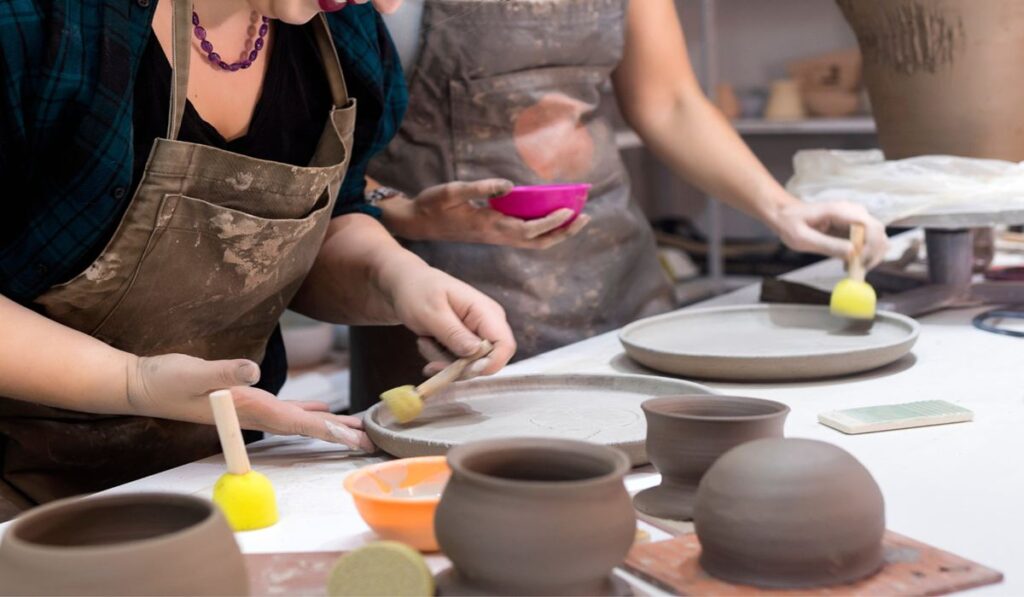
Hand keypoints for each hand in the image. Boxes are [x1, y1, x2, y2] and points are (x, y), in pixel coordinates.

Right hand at [124, 353, 373, 451]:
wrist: (144, 384)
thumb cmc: (166, 379)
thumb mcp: (193, 372)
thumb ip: (224, 373)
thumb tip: (252, 372)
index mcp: (249, 407)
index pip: (295, 422)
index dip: (325, 429)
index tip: (353, 438)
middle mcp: (255, 412)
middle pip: (305, 426)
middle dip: (337, 433)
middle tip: (370, 441)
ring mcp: (252, 409)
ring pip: (299, 419)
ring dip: (328, 424)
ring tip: (356, 428)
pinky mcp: (247, 400)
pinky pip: (286, 409)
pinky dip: (307, 409)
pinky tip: (322, 407)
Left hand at [375, 254, 515, 375]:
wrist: (406, 284)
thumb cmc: (418, 291)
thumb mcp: (432, 312)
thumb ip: (454, 333)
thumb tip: (476, 353)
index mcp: (486, 311)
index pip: (505, 346)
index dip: (488, 364)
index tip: (459, 370)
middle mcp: (488, 324)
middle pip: (488, 362)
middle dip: (457, 367)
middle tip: (430, 361)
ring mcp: (479, 334)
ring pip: (470, 366)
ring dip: (443, 361)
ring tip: (424, 341)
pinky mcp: (468, 342)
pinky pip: (460, 363)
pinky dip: (440, 359)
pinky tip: (427, 343)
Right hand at [381, 179, 590, 248]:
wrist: (418, 223)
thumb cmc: (433, 204)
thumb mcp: (452, 191)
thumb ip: (481, 188)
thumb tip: (509, 185)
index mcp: (489, 225)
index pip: (528, 229)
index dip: (551, 222)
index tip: (570, 211)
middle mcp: (496, 235)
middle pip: (538, 242)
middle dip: (564, 231)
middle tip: (587, 217)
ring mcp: (495, 237)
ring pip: (533, 242)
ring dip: (556, 233)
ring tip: (576, 218)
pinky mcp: (493, 234)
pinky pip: (524, 237)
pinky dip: (542, 230)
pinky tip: (550, 218)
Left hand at [770, 200, 888, 267]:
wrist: (787, 215)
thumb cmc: (791, 224)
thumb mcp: (802, 238)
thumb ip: (827, 245)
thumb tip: (852, 252)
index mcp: (841, 211)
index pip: (872, 227)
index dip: (870, 248)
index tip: (857, 263)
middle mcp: (854, 212)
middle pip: (879, 234)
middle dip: (872, 256)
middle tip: (855, 271)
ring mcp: (856, 219)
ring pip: (878, 239)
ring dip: (869, 257)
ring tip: (850, 268)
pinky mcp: (855, 227)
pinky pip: (868, 243)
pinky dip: (864, 256)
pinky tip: (848, 264)